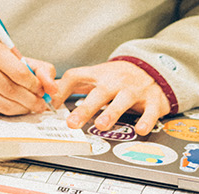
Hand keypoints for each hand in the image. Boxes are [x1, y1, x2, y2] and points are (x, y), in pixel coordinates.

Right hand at [0, 37, 57, 115]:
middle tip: (40, 103)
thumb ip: (41, 70)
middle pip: (12, 90)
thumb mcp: (19, 57)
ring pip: (5, 104)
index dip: (35, 86)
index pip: (19, 73)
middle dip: (31, 100)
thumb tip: (52, 89)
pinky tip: (17, 106)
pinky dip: (12, 110)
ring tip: (31, 105)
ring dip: (23, 108)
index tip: (42, 91)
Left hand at [53, 60, 169, 134]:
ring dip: (112, 113)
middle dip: (85, 108)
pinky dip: (146, 120)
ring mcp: (133, 90)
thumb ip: (72, 85)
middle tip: (72, 123)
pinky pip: (150, 111)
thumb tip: (46, 96)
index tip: (49, 104)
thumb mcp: (94, 76)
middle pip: (98, 93)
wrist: (151, 68)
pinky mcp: (152, 100)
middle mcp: (114, 82)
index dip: (61, 89)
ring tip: (101, 126)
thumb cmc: (117, 77)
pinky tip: (140, 130)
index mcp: (98, 75)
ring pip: (122, 100)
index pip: (75, 76)